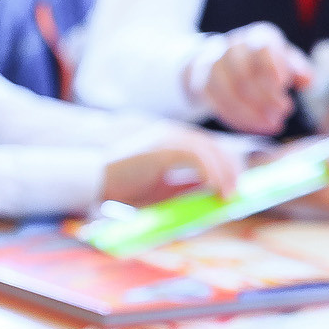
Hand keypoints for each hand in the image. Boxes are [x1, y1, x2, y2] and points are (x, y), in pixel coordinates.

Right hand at [100, 126, 245, 206]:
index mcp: (172, 140)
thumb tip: (209, 192)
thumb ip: (184, 186)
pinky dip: (209, 173)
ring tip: (228, 194)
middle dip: (230, 169)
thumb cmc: (120, 186)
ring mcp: (168, 139)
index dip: (225, 166)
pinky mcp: (163, 148)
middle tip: (235, 192)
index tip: (232, 186)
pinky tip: (214, 188)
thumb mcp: (160, 188)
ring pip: (210, 151)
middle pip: (215, 147)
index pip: (209, 147)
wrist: (93, 180)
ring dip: (223, 174)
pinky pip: (197, 158)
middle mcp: (173, 134)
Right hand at [199, 22, 313, 134]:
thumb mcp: (283, 59)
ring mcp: (213, 66)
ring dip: (252, 113)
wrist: (220, 61)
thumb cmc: (263, 62)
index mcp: (257, 36)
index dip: (272, 66)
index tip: (284, 85)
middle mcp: (232, 47)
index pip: (262, 49)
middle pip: (245, 75)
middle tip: (283, 113)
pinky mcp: (202, 84)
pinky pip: (218, 105)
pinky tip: (255, 127)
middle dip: (266, 98)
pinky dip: (238, 119)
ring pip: (230, 93)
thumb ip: (296, 68)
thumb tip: (307, 81)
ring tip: (272, 124)